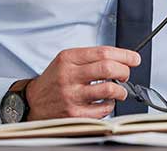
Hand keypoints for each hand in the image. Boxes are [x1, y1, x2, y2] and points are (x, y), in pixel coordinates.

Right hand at [25, 46, 140, 119]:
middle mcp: (69, 76)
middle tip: (125, 74)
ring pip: (109, 89)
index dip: (124, 55)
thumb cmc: (53, 80)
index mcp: (68, 59)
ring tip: (119, 90)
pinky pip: (103, 109)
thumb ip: (89, 58)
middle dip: (124, 71)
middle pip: (108, 68)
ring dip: (120, 90)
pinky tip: (106, 102)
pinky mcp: (74, 114)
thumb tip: (120, 59)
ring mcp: (72, 96)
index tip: (134, 58)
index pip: (103, 52)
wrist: (32, 102)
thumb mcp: (65, 61)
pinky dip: (110, 105)